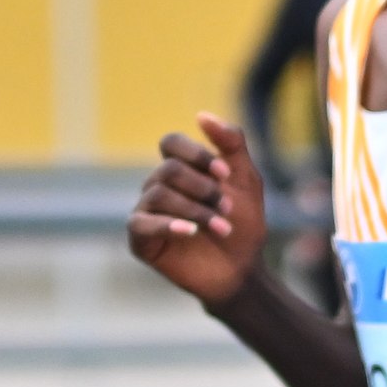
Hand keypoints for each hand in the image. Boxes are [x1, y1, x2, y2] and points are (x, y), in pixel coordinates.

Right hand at [127, 116, 270, 307]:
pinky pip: (141, 222)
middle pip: (168, 170)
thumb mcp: (246, 180)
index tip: (225, 174)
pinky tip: (190, 233)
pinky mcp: (140, 239)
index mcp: (180, 169)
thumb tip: (201, 115)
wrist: (242, 271)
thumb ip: (232, 143)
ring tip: (222, 228)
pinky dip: (167, 224)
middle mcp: (158, 187)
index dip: (197, 155)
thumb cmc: (243, 226)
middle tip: (228, 208)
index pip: (170, 143)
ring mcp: (146, 212)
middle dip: (203, 188)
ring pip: (158, 194)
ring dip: (196, 210)